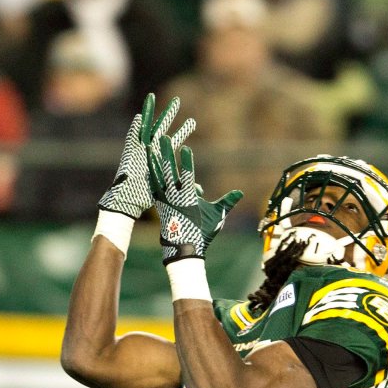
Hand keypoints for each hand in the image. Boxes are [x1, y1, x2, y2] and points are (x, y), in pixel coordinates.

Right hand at [99, 94, 194, 218]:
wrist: (130, 203)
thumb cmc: (149, 198)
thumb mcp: (172, 191)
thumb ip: (185, 187)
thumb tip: (200, 190)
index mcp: (160, 158)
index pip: (174, 140)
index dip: (183, 131)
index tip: (193, 121)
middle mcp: (149, 151)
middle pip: (161, 128)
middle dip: (169, 114)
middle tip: (178, 100)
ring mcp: (138, 151)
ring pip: (145, 128)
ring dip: (149, 112)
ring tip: (152, 96)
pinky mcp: (129, 156)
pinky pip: (131, 139)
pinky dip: (135, 129)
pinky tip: (139, 117)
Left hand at [149, 132, 241, 263]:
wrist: (183, 248)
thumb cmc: (202, 232)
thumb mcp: (217, 216)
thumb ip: (227, 202)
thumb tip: (240, 192)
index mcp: (188, 200)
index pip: (187, 177)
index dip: (187, 162)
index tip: (186, 149)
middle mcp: (174, 198)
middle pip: (169, 172)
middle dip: (167, 155)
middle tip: (164, 139)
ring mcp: (164, 200)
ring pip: (157, 176)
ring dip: (153, 161)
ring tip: (149, 146)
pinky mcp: (158, 203)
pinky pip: (153, 184)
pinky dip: (150, 173)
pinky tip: (147, 164)